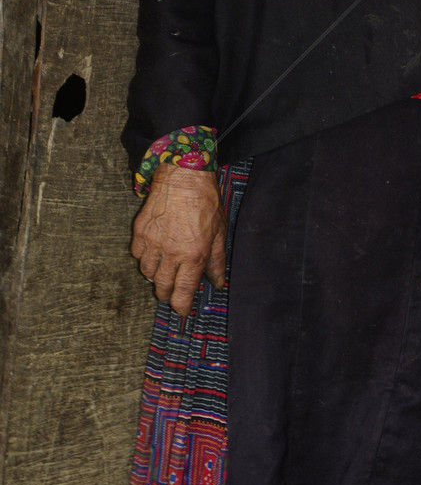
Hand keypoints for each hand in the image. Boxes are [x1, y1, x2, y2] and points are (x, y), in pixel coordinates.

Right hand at [131, 165, 225, 316]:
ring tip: (165, 268)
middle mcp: (171, 252)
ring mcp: (152, 242)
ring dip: (155, 275)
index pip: (182, 293)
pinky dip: (144, 257)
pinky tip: (154, 250)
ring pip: (147, 273)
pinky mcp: (139, 231)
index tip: (183, 310)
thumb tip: (218, 283)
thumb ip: (217, 261)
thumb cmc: (206, 201)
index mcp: (193, 255)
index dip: (181, 307)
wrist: (184, 174)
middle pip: (162, 287)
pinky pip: (137, 255)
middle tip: (174, 289)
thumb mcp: (219, 232)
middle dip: (168, 293)